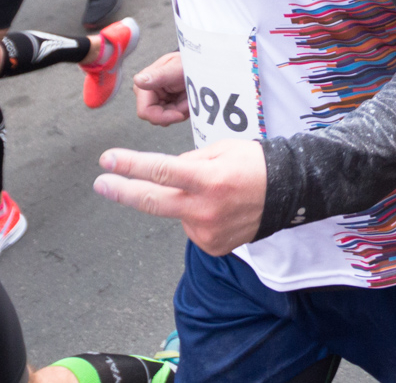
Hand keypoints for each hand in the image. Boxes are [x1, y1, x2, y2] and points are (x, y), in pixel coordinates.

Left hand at [95, 140, 266, 256]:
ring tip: (216, 193)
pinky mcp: (213, 246)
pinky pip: (193, 228)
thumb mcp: (225, 149)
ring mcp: (209, 231)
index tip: (108, 161)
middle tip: (102, 183)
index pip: (160, 171)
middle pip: (153, 201)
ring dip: (183, 202)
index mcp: (209, 178)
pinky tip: (221, 210)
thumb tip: (165, 172)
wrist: (293, 192)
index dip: (130, 165)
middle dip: (123, 190)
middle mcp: (206, 208)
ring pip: (178, 213)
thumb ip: (191, 160)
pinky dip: (199, 217)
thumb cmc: (259, 165)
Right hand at [132, 51, 189, 125]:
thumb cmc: (184, 62)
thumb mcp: (175, 67)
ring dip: (182, 111)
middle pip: (158, 118)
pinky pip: (174, 116)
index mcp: (143, 87)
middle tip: (189, 100)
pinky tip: (189, 99)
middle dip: (176, 112)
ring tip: (190, 96)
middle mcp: (147, 96)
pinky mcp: (166, 105)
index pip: (145, 111)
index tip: (180, 114)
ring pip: (168, 119)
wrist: (194, 63)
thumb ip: (158, 75)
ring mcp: (157, 101)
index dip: (163, 117)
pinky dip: (184, 110)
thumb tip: (138, 80)